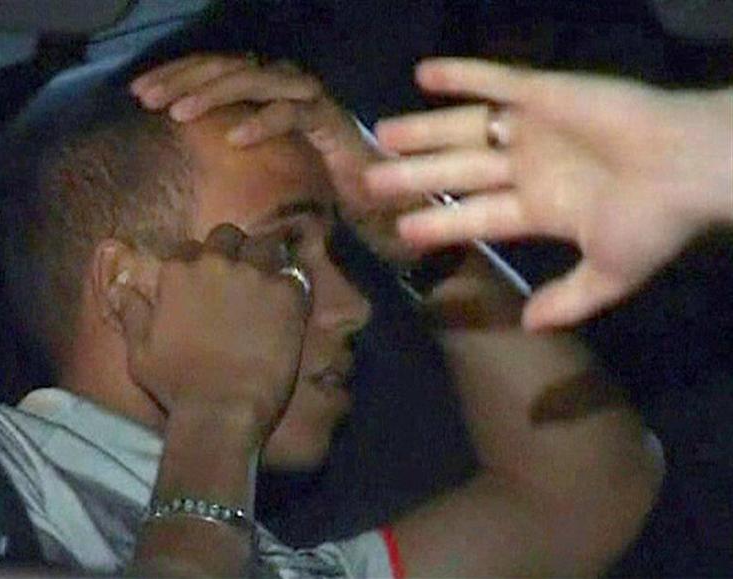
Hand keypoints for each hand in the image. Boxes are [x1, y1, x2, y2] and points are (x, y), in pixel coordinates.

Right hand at [112, 224, 307, 439]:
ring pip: (264, 245)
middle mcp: (215, 264)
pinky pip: (293, 273)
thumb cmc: (176, 386)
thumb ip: (133, 313)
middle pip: (228, 236)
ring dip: (265, 258)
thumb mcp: (140, 352)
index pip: (188, 248)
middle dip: (232, 250)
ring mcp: (254, 275)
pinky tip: (290, 301)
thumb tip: (121, 288)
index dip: (198, 263)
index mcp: (177, 273)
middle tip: (240, 275)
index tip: (206, 281)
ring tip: (268, 281)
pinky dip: (291, 283)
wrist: (222, 411)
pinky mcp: (287, 294)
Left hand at [131, 54, 417, 259]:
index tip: (137, 93)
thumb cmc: (309, 179)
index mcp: (261, 86)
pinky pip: (291, 114)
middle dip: (181, 80)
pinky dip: (261, 123)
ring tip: (177, 114)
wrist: (371, 195)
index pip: (211, 68)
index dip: (173, 74)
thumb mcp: (255, 159)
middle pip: (225, 67)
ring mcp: (306, 96)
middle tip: (146, 99)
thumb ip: (224, 141)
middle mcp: (282, 81)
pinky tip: (232, 138)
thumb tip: (173, 145)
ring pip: (253, 81)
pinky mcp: (329, 119)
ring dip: (212, 95)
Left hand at [365, 58, 732, 329]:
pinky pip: (498, 79)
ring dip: (424, 130)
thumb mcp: (610, 274)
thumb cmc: (653, 222)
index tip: (401, 230)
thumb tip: (530, 326)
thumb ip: (570, 299)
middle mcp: (531, 166)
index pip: (476, 216)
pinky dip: (462, 74)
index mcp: (543, 208)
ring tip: (382, 134)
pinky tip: (423, 74)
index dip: (439, 221)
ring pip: (465, 127)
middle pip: (458, 171)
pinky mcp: (548, 92)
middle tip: (369, 181)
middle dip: (415, 176)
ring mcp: (536, 128)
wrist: (690, 169)